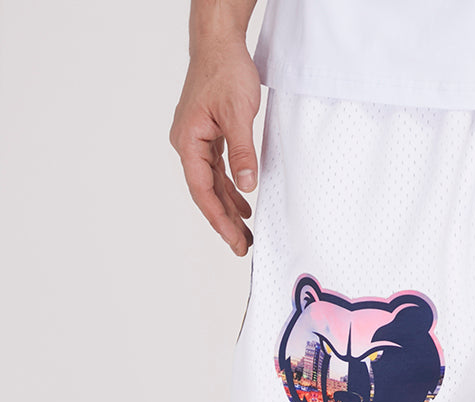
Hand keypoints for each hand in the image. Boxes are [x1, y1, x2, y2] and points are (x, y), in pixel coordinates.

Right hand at [169, 40, 260, 256]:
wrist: (219, 43)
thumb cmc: (224, 71)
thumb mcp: (238, 114)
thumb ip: (242, 152)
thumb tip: (246, 186)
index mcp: (188, 141)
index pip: (202, 191)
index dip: (218, 219)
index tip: (234, 240)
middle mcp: (188, 144)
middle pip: (206, 193)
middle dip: (224, 221)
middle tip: (243, 246)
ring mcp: (197, 140)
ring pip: (212, 184)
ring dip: (228, 208)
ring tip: (245, 233)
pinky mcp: (208, 135)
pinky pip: (217, 170)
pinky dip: (230, 188)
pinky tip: (242, 203)